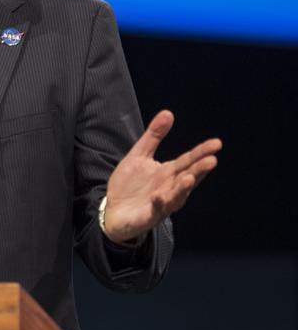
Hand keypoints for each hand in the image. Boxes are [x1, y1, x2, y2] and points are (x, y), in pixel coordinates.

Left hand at [102, 110, 220, 243]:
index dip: (202, 152)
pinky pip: (155, 210)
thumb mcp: (139, 156)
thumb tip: (168, 112)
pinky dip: (159, 203)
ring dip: (183, 188)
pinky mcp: (149, 216)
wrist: (113, 210)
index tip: (217, 143)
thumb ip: (153, 137)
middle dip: (199, 170)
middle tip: (212, 160)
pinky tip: (158, 196)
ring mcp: (161, 203)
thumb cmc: (129, 184)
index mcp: (169, 173)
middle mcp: (170, 188)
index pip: (188, 160)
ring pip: (176, 196)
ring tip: (190, 178)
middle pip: (188, 177)